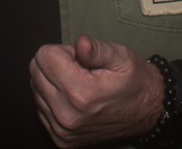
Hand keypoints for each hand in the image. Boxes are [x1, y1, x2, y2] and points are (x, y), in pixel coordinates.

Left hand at [29, 35, 162, 147]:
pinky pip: (40, 108)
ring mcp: (62, 131)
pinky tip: (73, 98)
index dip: (63, 50)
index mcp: (81, 93)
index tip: (81, 58)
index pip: (44, 56)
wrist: (147, 112)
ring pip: (35, 89)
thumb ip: (97, 49)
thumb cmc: (134, 80)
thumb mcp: (121, 57)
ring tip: (78, 83)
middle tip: (79, 69)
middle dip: (54, 64)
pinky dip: (52, 98)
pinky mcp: (61, 139)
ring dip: (52, 82)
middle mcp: (67, 116)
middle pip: (35, 71)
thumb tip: (80, 43)